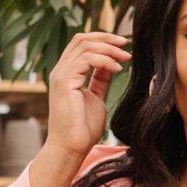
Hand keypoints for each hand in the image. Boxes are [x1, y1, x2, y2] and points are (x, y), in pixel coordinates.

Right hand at [46, 29, 132, 163]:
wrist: (71, 148)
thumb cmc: (82, 130)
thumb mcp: (96, 98)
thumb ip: (100, 80)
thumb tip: (111, 65)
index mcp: (67, 73)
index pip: (82, 44)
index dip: (102, 40)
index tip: (122, 46)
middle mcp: (61, 70)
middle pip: (82, 39)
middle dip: (106, 38)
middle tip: (126, 44)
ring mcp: (61, 74)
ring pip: (85, 46)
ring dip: (109, 49)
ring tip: (125, 58)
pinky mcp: (65, 81)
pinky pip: (87, 59)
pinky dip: (105, 60)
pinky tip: (118, 69)